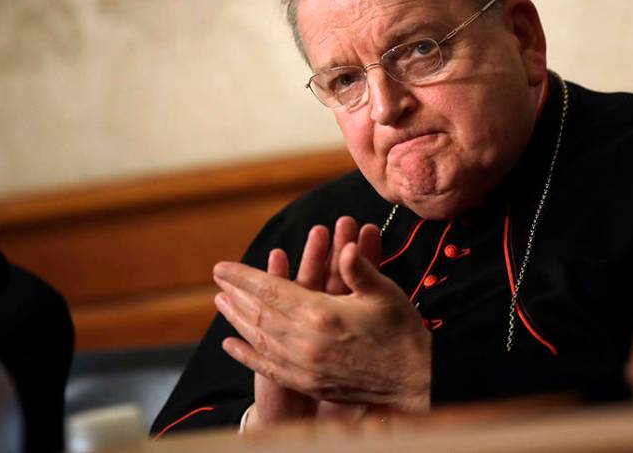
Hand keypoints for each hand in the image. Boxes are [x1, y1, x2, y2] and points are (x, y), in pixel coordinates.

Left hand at [215, 235, 429, 413]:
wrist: (415, 381)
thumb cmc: (403, 332)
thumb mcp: (385, 293)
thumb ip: (359, 269)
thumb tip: (344, 248)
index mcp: (322, 314)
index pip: (271, 291)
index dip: (244, 277)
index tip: (222, 267)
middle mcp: (306, 342)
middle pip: (259, 314)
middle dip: (236, 294)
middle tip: (217, 280)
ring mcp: (304, 366)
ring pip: (259, 339)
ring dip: (237, 319)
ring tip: (220, 303)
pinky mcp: (308, 383)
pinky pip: (268, 368)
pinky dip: (247, 355)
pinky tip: (232, 344)